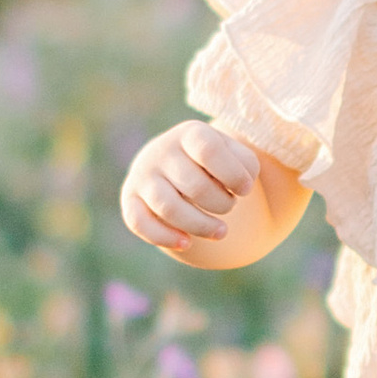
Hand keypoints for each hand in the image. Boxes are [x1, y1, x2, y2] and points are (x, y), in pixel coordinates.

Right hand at [121, 119, 258, 256]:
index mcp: (190, 134)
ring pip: (169, 208)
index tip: (245, 189)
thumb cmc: (213, 163)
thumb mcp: (233, 155)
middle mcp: (161, 151)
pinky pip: (140, 223)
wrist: (175, 166)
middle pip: (194, 186)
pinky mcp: (129, 200)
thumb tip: (242, 184)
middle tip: (229, 206)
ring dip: (200, 225)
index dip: (233, 174)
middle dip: (221, 204)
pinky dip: (165, 237)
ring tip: (221, 232)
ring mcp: (143, 175)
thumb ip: (247, 164)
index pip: (209, 150)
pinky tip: (187, 243)